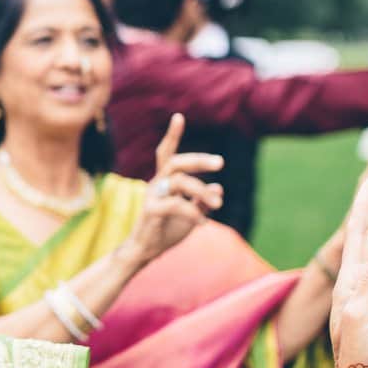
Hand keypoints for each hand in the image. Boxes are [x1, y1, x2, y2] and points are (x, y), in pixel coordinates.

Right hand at [125, 114, 223, 263]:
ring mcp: (151, 195)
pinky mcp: (150, 210)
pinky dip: (193, 212)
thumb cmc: (167, 229)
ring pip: (179, 182)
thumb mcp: (192, 214)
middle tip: (221, 162)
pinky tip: (204, 223)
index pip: (167, 153)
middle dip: (198, 160)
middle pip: (175, 162)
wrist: (146, 251)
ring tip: (218, 204)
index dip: (172, 135)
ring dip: (202, 191)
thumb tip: (218, 188)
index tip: (178, 116)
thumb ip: (203, 201)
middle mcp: (156, 183)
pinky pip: (176, 205)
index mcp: (165, 181)